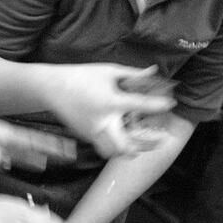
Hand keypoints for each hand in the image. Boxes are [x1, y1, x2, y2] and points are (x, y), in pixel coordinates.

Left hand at [0, 111, 77, 171]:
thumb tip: (1, 161)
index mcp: (5, 132)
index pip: (33, 140)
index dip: (52, 144)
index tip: (70, 148)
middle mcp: (6, 136)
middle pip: (35, 144)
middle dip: (54, 149)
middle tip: (73, 153)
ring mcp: (0, 142)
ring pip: (26, 151)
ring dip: (41, 156)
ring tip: (58, 161)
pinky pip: (12, 156)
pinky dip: (22, 161)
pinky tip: (31, 166)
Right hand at [52, 64, 173, 156]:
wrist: (52, 88)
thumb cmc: (82, 76)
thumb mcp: (108, 71)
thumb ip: (133, 74)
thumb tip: (153, 71)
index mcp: (111, 102)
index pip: (140, 106)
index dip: (158, 105)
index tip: (170, 104)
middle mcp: (102, 121)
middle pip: (126, 145)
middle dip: (144, 146)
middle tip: (158, 141)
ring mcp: (92, 131)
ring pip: (113, 151)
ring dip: (128, 149)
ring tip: (140, 143)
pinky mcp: (85, 135)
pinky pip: (103, 145)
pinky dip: (115, 144)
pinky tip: (123, 136)